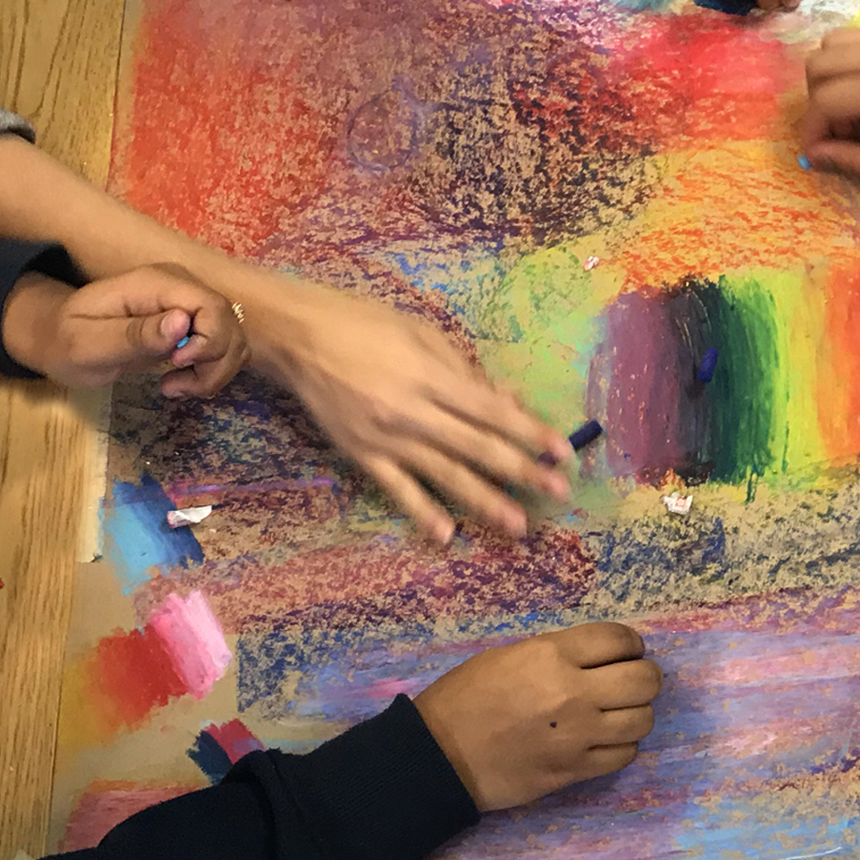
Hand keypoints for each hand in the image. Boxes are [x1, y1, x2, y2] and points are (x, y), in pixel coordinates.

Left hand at [0, 262, 246, 394]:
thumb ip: (134, 334)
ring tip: (175, 388)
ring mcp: (189, 306)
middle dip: (213, 364)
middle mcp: (181, 288)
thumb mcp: (88, 343)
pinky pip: (223, 349)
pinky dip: (212, 372)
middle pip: (230, 324)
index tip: (176, 365)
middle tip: (173, 387)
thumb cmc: (64, 340)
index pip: (211, 306)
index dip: (208, 341)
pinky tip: (182, 382)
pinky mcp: (193, 326)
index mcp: (156, 284)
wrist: (56, 337)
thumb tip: (182, 323)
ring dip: (215, 372)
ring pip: (233, 340)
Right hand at [249, 278, 571, 542]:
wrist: (298, 338)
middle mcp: (413, 413)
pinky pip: (398, 489)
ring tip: (517, 524)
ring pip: (446, 475)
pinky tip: (446, 534)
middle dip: (522, 471)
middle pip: (478, 447)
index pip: (492, 412)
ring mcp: (387, 439)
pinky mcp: (362, 456)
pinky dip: (422, 512)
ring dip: (485, 501)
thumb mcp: (423, 334)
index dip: (530, 433)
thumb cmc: (365, 324)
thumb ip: (465, 372)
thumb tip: (507, 402)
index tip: (562, 452)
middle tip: (558, 493)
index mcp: (431, 377)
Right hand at [414, 622, 661, 811]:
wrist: (439, 757)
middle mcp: (574, 693)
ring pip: (643, 720)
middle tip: (629, 680)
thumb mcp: (508, 655)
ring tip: (617, 712)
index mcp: (553, 655)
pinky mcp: (574, 771)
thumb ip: (556, 652)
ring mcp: (578, 736)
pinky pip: (624, 754)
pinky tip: (605, 740)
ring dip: (635, 712)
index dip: (630, 643)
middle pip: (644, 680)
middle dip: (643, 676)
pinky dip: (622, 745)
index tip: (625, 651)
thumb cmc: (465, 698)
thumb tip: (596, 657)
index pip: (620, 639)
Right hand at [801, 24, 859, 185]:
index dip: (811, 131)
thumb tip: (818, 155)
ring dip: (830, 75)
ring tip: (855, 106)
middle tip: (839, 130)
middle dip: (816, 102)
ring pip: (833, 42)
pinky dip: (853, 60)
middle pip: (817, 66)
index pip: (821, 102)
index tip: (818, 152)